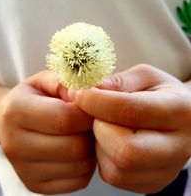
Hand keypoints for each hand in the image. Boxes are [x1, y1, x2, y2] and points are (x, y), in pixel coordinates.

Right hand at [0, 71, 95, 193]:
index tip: (95, 105)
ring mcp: (24, 170)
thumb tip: (90, 94)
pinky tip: (78, 148)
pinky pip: (78, 180)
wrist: (14, 122)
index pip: (66, 118)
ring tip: (83, 133)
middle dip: (91, 132)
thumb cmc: (36, 97)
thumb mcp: (48, 79)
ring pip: (80, 165)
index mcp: (16, 112)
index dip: (89, 111)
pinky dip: (85, 164)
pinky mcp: (36, 185)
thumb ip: (69, 82)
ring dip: (90, 148)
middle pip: (75, 146)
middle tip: (90, 120)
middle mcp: (15, 145)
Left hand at [72, 64, 190, 193]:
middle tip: (96, 113)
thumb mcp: (145, 77)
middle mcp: (178, 146)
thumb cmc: (161, 93)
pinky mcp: (153, 183)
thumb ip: (118, 81)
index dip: (98, 102)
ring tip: (106, 125)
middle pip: (126, 150)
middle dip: (99, 128)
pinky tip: (111, 140)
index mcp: (178, 110)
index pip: (131, 111)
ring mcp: (167, 170)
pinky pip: (114, 177)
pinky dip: (104, 157)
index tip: (80, 93)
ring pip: (117, 169)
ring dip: (100, 144)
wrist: (183, 119)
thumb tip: (86, 91)